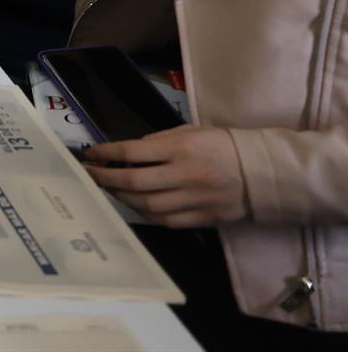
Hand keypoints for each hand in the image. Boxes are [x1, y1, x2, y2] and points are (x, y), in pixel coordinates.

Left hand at [84, 126, 247, 228]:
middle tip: (92, 175)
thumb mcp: (190, 132)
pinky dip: (145, 214)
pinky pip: (166, 221)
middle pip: (135, 182)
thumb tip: (128, 153)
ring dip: (123, 199)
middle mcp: (185, 175)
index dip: (106, 154)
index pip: (133, 152)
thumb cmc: (222, 145)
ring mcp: (194, 199)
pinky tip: (135, 205)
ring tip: (111, 190)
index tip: (90, 154)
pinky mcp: (203, 218)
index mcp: (181, 148)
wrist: (262, 172)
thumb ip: (159, 142)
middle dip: (107, 179)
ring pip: (147, 205)